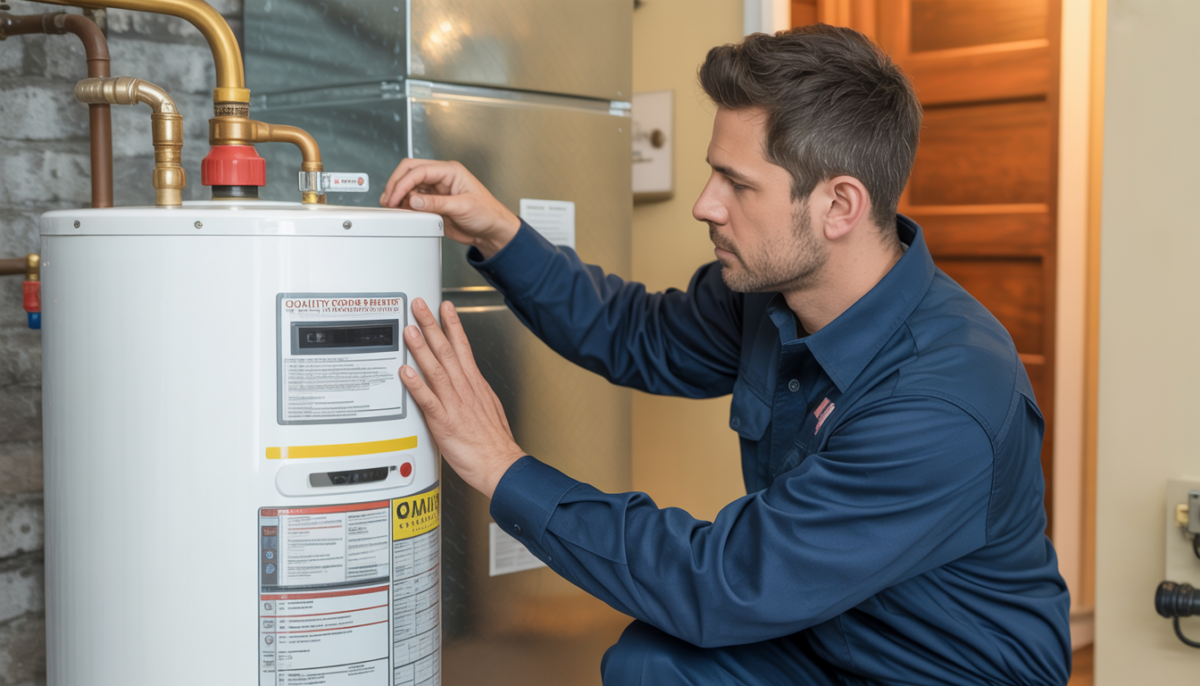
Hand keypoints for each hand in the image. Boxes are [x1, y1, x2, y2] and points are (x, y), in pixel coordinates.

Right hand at [380, 158, 520, 258]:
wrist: (491, 231)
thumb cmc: (487, 214)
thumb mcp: (462, 207)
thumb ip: (437, 203)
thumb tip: (414, 200)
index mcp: (450, 171)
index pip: (419, 170)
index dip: (403, 183)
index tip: (395, 197)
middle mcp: (441, 178)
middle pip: (410, 172)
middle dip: (396, 184)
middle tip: (388, 200)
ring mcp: (436, 191)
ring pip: (409, 186)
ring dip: (399, 195)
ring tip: (392, 207)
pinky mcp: (433, 204)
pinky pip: (413, 201)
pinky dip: (405, 205)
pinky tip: (402, 211)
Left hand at [399, 298, 525, 497]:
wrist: (500, 464)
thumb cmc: (493, 442)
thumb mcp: (488, 407)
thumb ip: (473, 391)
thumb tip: (467, 380)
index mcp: (475, 385)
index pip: (463, 347)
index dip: (453, 325)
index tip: (444, 307)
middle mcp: (465, 389)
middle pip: (447, 350)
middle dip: (432, 325)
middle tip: (420, 306)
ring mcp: (454, 404)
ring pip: (436, 369)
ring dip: (421, 348)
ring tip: (410, 330)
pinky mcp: (444, 422)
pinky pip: (428, 400)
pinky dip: (416, 385)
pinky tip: (406, 372)